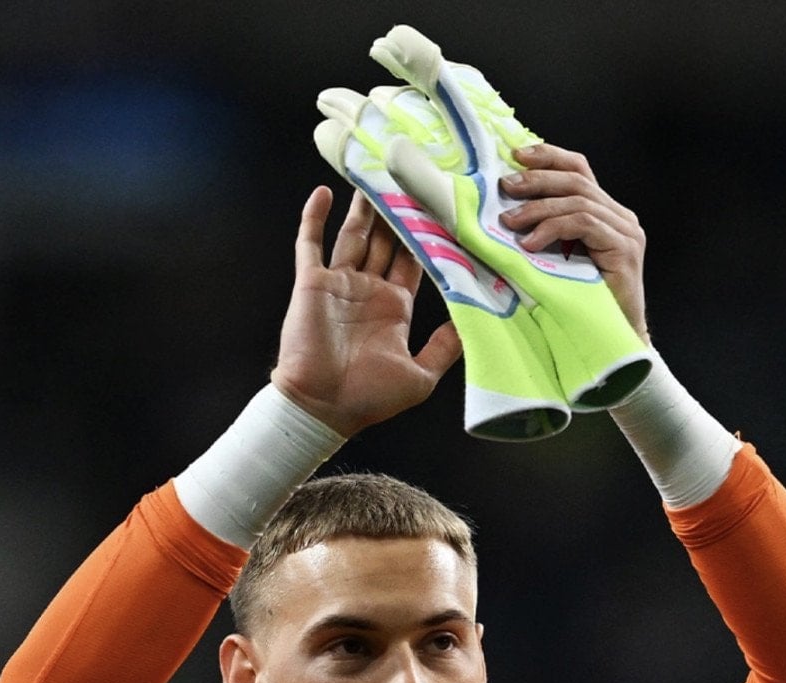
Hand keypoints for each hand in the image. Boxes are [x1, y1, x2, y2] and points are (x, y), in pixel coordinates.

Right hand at [271, 186, 462, 436]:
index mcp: (394, 307)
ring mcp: (339, 285)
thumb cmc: (368, 399)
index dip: (426, 234)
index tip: (440, 207)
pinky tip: (323, 192)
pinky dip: (314, 218)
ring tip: (376, 172)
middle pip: (387, 240)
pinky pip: (310, 244)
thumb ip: (445, 347)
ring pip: (354, 234)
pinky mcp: (312, 284)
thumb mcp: (420, 376)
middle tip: (413, 175)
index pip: (415, 259)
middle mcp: (368, 290)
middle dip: (399, 210)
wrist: (322, 409)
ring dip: (364, 205)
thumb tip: (475, 322)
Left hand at [498, 145, 648, 344]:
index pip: (580, 171)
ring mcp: (626, 232)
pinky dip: (553, 229)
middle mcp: (621, 217)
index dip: (549, 158)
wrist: (612, 340)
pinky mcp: (624, 250)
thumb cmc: (581, 305)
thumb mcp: (559, 260)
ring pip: (578, 201)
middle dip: (537, 180)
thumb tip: (506, 215)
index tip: (516, 157)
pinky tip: (530, 244)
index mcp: (607, 214)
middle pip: (577, 180)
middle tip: (505, 187)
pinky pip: (585, 225)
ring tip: (509, 222)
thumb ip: (547, 234)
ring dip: (538, 209)